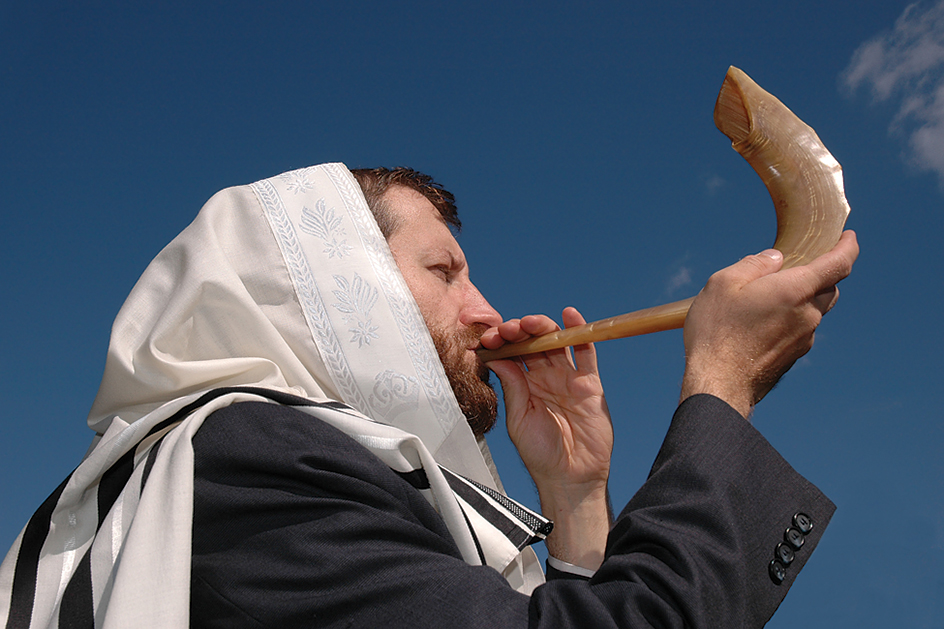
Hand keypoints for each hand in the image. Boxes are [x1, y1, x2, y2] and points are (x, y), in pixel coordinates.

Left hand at [481, 307, 611, 569]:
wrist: (570, 477)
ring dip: (543, 327)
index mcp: (524, 385)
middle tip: (509, 329)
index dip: (501, 342)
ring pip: (556, 343)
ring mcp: (568, 378)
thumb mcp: (519, 419)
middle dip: (520, 330)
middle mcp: (545, 377)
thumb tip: (495, 357)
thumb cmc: (540, 454)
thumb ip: (512, 387)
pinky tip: (570, 316)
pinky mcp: (590, 384)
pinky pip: (586, 353)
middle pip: (533, 343)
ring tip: (532, 322)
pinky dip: (581, 332)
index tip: (488, 338)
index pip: (512, 353)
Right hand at [681, 230, 858, 418]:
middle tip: (797, 266)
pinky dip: (790, 320)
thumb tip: (776, 258)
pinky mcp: (793, 357)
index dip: (848, 246)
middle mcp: (808, 315)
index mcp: (796, 290)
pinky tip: (761, 324)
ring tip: (769, 298)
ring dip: (802, 299)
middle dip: (820, 274)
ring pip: (814, 311)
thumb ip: (754, 265)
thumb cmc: (717, 331)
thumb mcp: (723, 283)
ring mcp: (804, 339)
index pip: (839, 263)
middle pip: (829, 288)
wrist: (717, 384)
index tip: (848, 237)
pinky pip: (801, 331)